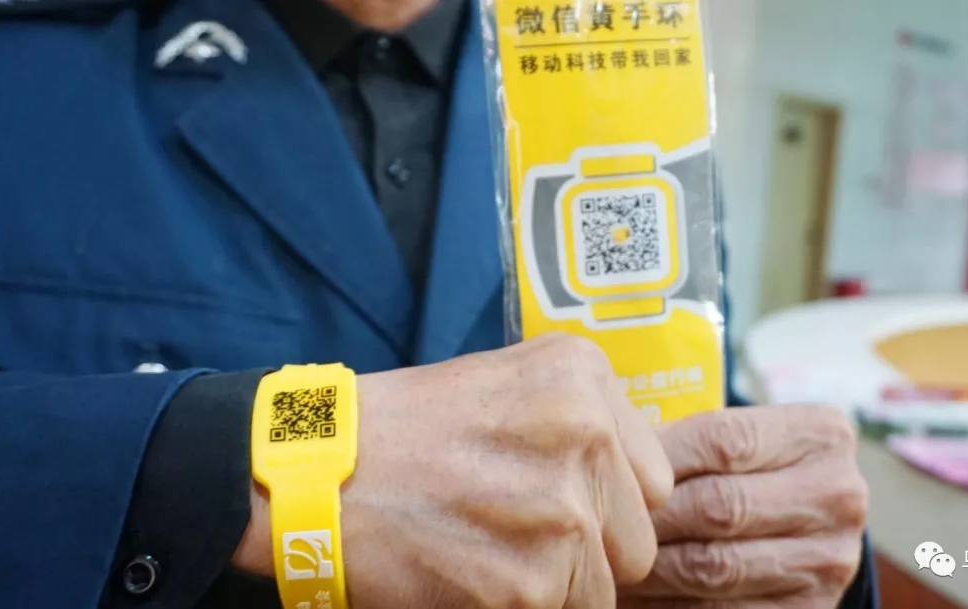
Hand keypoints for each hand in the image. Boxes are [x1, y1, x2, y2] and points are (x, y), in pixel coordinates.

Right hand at [235, 333, 673, 607]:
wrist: (314, 471)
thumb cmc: (405, 429)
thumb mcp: (504, 382)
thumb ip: (583, 422)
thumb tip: (637, 485)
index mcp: (584, 377)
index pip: (653, 478)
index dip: (610, 503)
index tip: (561, 502)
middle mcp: (588, 435)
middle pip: (638, 538)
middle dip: (591, 550)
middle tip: (518, 535)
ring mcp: (564, 510)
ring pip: (604, 588)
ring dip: (556, 585)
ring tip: (490, 555)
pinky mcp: (533, 582)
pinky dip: (519, 605)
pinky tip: (472, 575)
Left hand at [618, 405, 867, 608]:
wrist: (801, 527)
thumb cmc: (745, 470)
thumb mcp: (735, 437)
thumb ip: (683, 439)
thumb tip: (599, 452)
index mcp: (821, 435)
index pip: (722, 438)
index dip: (655, 456)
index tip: (604, 466)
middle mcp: (838, 496)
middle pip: (718, 506)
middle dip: (646, 518)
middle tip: (589, 519)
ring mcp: (829, 561)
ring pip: (714, 567)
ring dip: (647, 569)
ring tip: (601, 560)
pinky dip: (665, 604)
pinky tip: (634, 593)